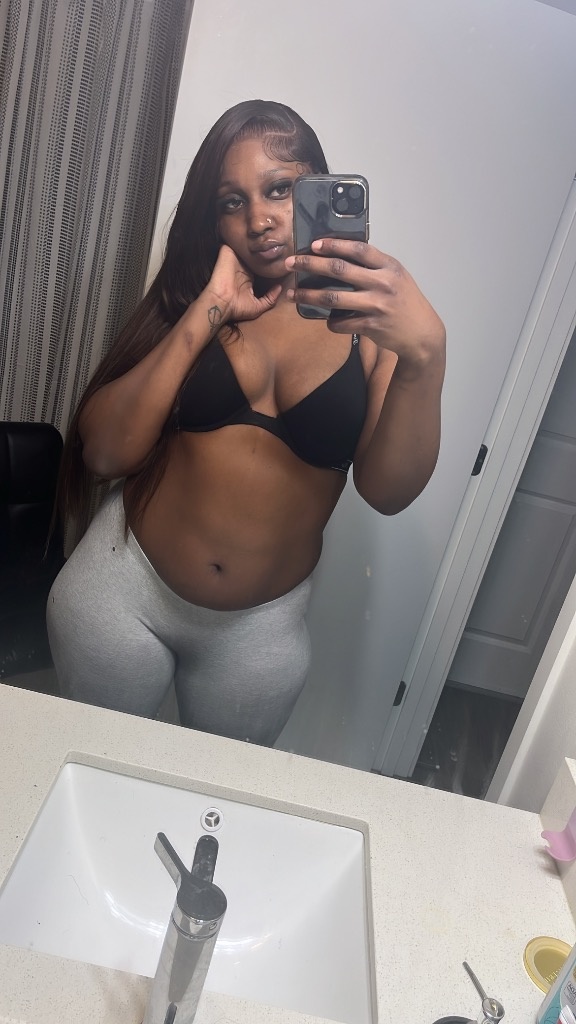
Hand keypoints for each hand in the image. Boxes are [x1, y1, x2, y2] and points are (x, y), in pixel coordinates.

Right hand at [203, 245, 281, 325]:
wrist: (221, 302)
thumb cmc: (237, 307)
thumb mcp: (258, 307)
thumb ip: (270, 299)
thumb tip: (280, 288)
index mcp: (247, 277)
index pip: (259, 267)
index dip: (268, 265)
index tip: (280, 261)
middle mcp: (241, 267)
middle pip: (254, 255)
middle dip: (264, 251)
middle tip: (277, 246)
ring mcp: (234, 259)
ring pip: (247, 247)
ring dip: (255, 243)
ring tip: (269, 237)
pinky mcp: (227, 252)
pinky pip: (236, 241)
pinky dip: (243, 239)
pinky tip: (256, 237)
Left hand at [286, 239, 444, 370]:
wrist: (422, 334)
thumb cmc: (406, 302)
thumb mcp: (396, 277)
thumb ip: (374, 266)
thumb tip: (342, 255)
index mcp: (389, 266)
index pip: (358, 249)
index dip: (334, 244)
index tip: (314, 244)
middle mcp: (383, 283)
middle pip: (339, 270)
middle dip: (310, 265)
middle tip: (291, 263)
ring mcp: (376, 305)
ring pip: (333, 298)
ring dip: (309, 295)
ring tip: (293, 294)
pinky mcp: (371, 326)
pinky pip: (341, 323)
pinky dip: (330, 322)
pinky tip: (325, 319)